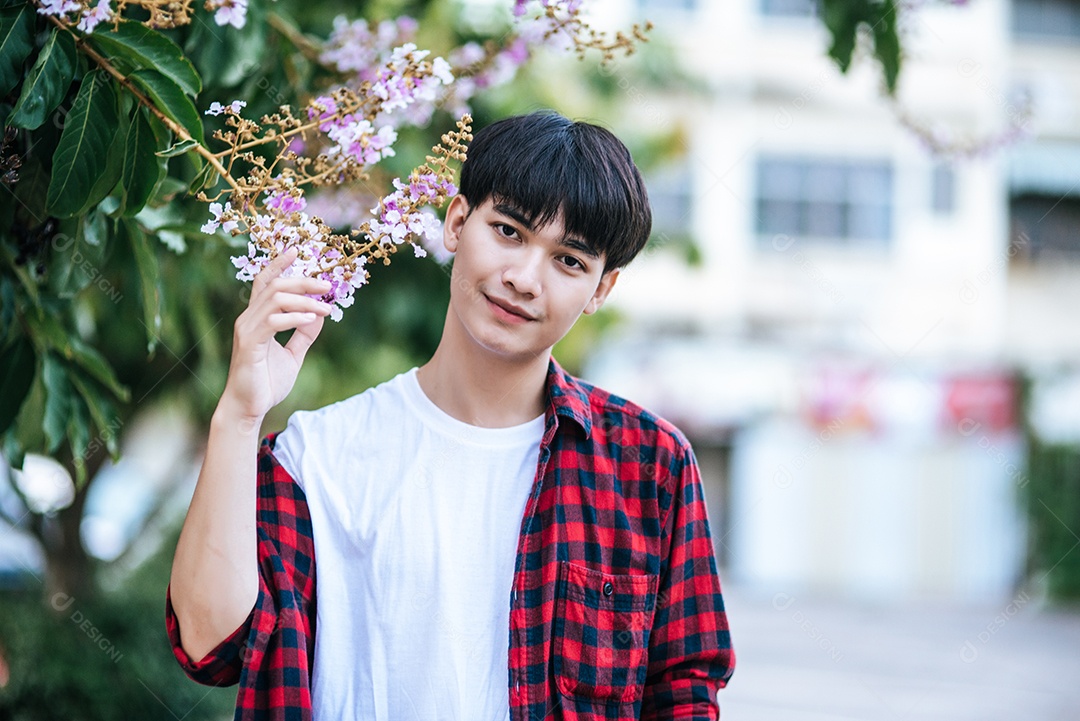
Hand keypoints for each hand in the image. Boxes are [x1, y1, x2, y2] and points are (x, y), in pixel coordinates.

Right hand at [219, 247, 333, 422]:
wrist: (248, 408)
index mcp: (257, 318)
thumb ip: (304, 334)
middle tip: (327, 285)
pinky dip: (294, 317)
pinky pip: (272, 321)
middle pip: (275, 286)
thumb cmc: (267, 382)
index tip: (296, 250)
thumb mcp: (293, 354)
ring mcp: (247, 329)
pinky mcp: (249, 344)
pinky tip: (311, 319)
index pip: (265, 282)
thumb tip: (320, 313)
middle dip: (303, 281)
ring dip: (304, 300)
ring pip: (275, 299)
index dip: (279, 264)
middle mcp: (248, 318)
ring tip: (325, 307)